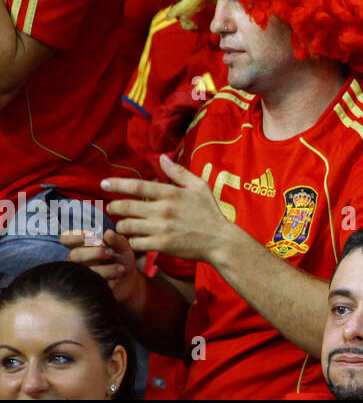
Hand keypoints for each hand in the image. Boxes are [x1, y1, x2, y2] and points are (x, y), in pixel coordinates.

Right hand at [60, 228, 144, 305]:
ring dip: (104, 269)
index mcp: (81, 246)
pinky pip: (91, 286)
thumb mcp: (123, 247)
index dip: (75, 236)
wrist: (128, 280)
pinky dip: (107, 282)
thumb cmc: (121, 259)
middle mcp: (76, 261)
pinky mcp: (85, 289)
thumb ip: (116, 239)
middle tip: (111, 253)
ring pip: (83, 272)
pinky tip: (117, 280)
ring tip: (121, 269)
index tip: (92, 235)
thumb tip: (107, 233)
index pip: (67, 239)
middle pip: (74, 255)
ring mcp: (78, 275)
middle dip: (94, 252)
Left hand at [100, 155, 233, 263]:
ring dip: (122, 225)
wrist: (219, 240)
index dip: (117, 184)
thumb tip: (163, 157)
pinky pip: (135, 242)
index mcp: (171, 193)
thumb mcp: (199, 186)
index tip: (103, 184)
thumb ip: (179, 172)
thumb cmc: (209, 212)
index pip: (137, 186)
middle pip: (125, 207)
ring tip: (126, 224)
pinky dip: (133, 241)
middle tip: (112, 208)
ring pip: (126, 226)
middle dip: (113, 207)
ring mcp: (161, 228)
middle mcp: (163, 209)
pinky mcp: (161, 245)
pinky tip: (137, 239)